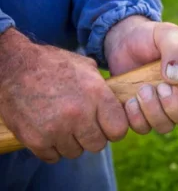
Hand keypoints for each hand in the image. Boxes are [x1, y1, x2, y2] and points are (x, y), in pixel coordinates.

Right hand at [0, 29, 127, 162]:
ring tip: (62, 124)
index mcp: (96, 94)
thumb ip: (104, 89)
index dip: (113, 129)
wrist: (13, 65)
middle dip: (92, 136)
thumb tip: (118, 103)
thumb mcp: (86, 68)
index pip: (119, 130)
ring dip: (71, 142)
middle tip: (82, 125)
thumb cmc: (53, 64)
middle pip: (98, 145)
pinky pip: (53, 157)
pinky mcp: (36, 140)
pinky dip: (51, 147)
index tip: (106, 125)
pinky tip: (48, 130)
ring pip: (75, 152)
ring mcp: (56, 129)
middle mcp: (79, 114)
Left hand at [104, 15, 177, 133]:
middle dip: (174, 107)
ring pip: (165, 127)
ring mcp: (162, 110)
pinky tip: (130, 100)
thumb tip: (176, 76)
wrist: (123, 41)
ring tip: (142, 89)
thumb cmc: (151, 37)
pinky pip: (142, 128)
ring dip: (153, 111)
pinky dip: (136, 117)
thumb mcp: (166, 34)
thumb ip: (176, 48)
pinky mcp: (141, 115)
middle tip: (160, 87)